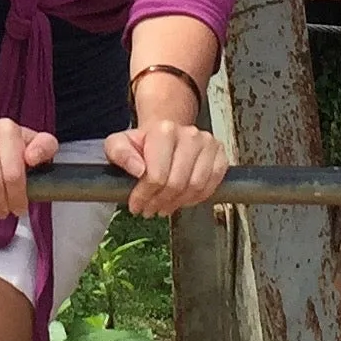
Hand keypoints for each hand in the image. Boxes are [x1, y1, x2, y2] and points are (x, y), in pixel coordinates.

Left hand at [106, 117, 227, 216]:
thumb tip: (138, 169)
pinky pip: (211, 186)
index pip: (157, 175)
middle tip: (149, 210)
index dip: (144, 196)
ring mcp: (208, 144)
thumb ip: (119, 153)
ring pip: (195, 186)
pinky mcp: (220, 155)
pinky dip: (196, 199)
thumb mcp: (119, 144)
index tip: (136, 205)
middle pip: (176, 183)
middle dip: (159, 202)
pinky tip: (181, 200)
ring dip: (177, 203)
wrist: (165, 136)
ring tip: (164, 207)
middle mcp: (189, 134)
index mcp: (164, 130)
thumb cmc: (143, 144)